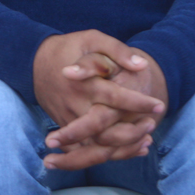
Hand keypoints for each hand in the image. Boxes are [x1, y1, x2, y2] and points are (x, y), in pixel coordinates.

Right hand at [32, 31, 164, 169]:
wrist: (35, 63)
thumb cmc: (69, 48)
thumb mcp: (92, 39)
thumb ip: (117, 50)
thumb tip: (141, 65)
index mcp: (84, 84)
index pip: (115, 97)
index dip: (138, 103)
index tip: (159, 105)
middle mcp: (76, 106)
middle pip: (105, 130)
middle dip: (132, 131)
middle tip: (152, 124)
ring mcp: (69, 121)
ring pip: (96, 147)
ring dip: (124, 148)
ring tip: (147, 140)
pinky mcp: (65, 130)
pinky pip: (85, 152)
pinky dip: (109, 156)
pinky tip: (131, 150)